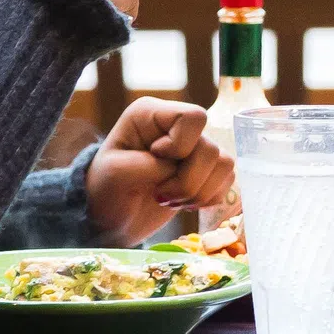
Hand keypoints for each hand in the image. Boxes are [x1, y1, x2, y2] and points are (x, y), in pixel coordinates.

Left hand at [86, 100, 234, 245]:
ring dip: (199, 192)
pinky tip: (183, 204)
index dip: (181, 145)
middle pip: (211, 148)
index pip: (193, 117)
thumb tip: (178, 169)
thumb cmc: (105, 190)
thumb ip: (148, 165)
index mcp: (152, 114)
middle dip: (188, 180)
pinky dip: (208, 198)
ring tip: (171, 201)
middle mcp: (178, 127)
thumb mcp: (115, 173)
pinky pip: (228, 181)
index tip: (155, 159)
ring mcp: (194, 149)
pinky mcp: (205, 172)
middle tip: (160, 194)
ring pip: (225, 165)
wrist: (110, 219)